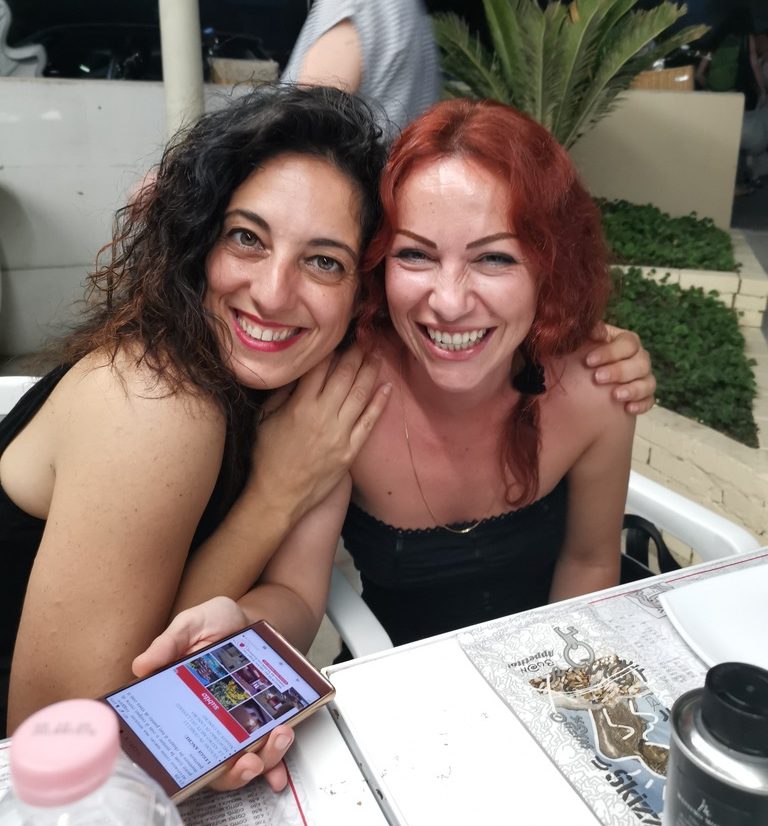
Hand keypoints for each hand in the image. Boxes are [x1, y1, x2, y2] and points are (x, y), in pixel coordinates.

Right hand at [132, 597, 293, 791]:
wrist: (250, 619)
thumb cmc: (216, 624)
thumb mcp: (191, 625)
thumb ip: (169, 643)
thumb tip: (142, 666)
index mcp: (184, 708)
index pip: (177, 748)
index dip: (184, 769)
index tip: (199, 769)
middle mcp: (209, 726)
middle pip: (215, 767)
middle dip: (234, 773)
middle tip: (247, 761)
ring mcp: (238, 727)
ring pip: (246, 762)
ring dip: (265, 760)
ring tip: (279, 736)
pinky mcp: (263, 722)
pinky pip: (269, 751)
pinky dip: (278, 763)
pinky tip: (285, 753)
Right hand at [249, 346, 390, 520]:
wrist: (278, 495)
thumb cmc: (266, 456)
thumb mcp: (265, 419)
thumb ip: (282, 393)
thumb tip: (298, 370)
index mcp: (300, 405)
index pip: (320, 367)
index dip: (331, 349)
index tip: (340, 336)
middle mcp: (323, 415)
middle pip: (345, 375)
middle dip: (356, 354)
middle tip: (365, 338)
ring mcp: (339, 434)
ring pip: (360, 395)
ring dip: (371, 372)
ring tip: (378, 354)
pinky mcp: (350, 450)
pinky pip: (369, 422)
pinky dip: (380, 404)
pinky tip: (387, 387)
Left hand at [585, 323, 655, 413]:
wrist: (584, 382)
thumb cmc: (584, 357)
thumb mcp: (584, 343)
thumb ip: (589, 334)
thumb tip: (593, 329)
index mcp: (626, 341)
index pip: (628, 343)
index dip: (610, 352)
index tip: (589, 361)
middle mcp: (639, 358)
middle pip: (641, 362)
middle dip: (619, 371)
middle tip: (598, 378)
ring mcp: (643, 377)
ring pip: (648, 382)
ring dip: (633, 389)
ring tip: (615, 395)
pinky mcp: (643, 396)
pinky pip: (649, 401)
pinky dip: (641, 405)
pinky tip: (627, 409)